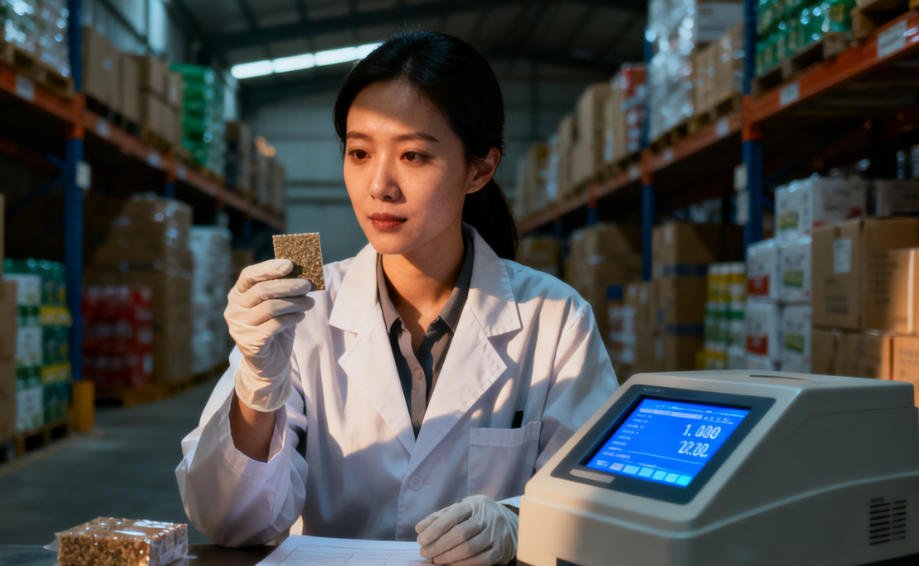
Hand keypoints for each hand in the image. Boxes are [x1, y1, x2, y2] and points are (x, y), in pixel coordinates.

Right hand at [225, 259, 313, 411]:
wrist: (269, 363)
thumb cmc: (274, 329)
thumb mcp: (278, 306)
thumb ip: (284, 291)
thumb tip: (303, 273)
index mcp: (237, 295)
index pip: (249, 275)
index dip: (269, 268)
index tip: (290, 264)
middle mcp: (234, 309)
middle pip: (262, 291)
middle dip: (288, 286)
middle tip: (307, 285)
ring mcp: (239, 327)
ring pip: (270, 308)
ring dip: (294, 303)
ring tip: (309, 303)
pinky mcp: (250, 342)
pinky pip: (275, 325)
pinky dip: (292, 318)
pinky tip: (301, 317)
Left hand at [415, 495, 517, 565]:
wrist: (509, 524)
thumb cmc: (476, 517)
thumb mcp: (460, 510)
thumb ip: (440, 517)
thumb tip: (420, 528)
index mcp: (475, 505)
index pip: (453, 516)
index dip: (435, 529)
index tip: (421, 540)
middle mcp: (488, 518)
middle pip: (460, 533)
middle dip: (439, 545)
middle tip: (425, 552)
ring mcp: (496, 534)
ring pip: (469, 548)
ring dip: (448, 557)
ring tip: (435, 559)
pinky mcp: (500, 550)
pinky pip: (480, 561)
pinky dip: (462, 564)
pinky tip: (450, 565)